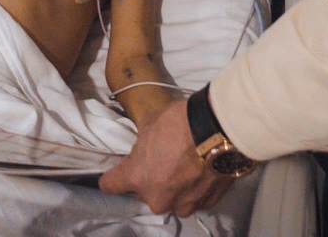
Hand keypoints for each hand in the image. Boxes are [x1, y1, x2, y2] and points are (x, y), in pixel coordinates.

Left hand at [100, 95, 234, 215]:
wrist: (219, 131)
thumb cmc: (178, 123)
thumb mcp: (149, 124)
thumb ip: (143, 144)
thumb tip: (146, 146)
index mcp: (136, 178)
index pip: (109, 186)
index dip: (113, 177)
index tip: (120, 171)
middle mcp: (156, 199)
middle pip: (144, 193)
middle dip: (151, 181)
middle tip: (164, 162)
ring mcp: (182, 205)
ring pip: (171, 200)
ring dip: (174, 189)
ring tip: (187, 169)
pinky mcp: (206, 204)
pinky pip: (194, 199)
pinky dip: (196, 189)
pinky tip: (203, 172)